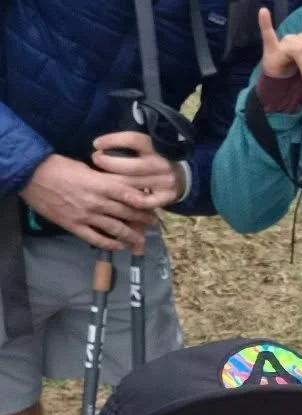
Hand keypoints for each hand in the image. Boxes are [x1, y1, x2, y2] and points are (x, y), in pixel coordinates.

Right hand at [22, 152, 160, 250]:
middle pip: (126, 213)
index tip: (156, 206)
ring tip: (141, 240)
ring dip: (131, 235)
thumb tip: (119, 185)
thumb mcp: (86, 168)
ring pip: (115, 229)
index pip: (130, 196)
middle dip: (143, 219)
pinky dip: (109, 244)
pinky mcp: (75, 225)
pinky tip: (119, 247)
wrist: (32, 176)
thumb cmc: (59, 167)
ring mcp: (86, 216)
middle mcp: (98, 202)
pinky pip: (95, 238)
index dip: (145, 203)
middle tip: (154, 223)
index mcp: (101, 185)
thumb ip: (104, 179)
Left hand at [91, 129, 185, 205]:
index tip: (96, 144)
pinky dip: (127, 200)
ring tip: (100, 179)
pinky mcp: (167, 198)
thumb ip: (129, 147)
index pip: (133, 140)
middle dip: (107, 163)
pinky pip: (142, 202)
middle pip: (130, 166)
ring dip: (112, 183)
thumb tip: (100, 146)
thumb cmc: (155, 160)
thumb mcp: (147, 148)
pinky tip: (116, 197)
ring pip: (132, 185)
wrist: (183, 177)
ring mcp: (166, 182)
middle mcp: (162, 164)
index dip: (112, 141)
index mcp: (158, 148)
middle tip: (95, 161)